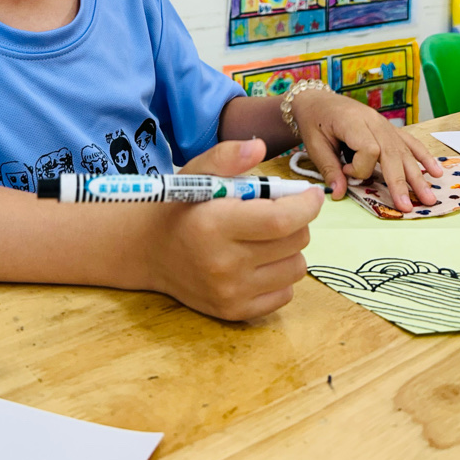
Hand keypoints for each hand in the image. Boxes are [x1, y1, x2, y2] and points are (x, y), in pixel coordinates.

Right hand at [145, 139, 323, 320]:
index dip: (306, 206)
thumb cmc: (178, 206)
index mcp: (215, 224)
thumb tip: (259, 147)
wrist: (146, 250)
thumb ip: (227, 156)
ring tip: (265, 237)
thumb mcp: (196, 172)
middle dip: (296, 221)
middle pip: (294, 242)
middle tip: (278, 211)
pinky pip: (285, 293)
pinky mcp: (234, 312)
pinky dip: (280, 274)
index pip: (280, 219)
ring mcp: (230, 293)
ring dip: (290, 248)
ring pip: (296, 268)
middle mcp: (224, 264)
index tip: (312, 195)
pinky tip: (258, 260)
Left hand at [292, 90, 442, 212]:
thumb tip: (340, 193)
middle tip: (408, 206)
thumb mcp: (315, 145)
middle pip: (392, 152)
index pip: (369, 149)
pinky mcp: (388, 128)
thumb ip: (329, 168)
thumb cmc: (314, 121)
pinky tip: (436, 171)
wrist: (318, 100)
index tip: (345, 172)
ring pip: (404, 150)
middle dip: (401, 181)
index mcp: (353, 122)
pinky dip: (423, 156)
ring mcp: (384, 124)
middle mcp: (373, 121)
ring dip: (417, 175)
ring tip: (428, 197)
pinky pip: (409, 142)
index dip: (359, 168)